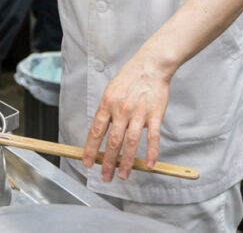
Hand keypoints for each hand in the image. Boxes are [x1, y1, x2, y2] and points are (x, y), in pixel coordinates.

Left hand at [82, 48, 172, 181]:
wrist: (150, 65)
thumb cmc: (130, 77)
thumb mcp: (110, 90)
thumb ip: (106, 110)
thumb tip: (99, 131)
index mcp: (107, 104)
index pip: (96, 131)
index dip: (91, 149)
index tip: (87, 162)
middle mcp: (121, 110)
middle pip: (113, 142)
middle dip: (107, 162)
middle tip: (105, 176)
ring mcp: (138, 113)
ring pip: (130, 143)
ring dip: (126, 162)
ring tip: (123, 175)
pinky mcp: (155, 114)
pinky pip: (152, 137)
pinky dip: (151, 152)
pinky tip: (148, 164)